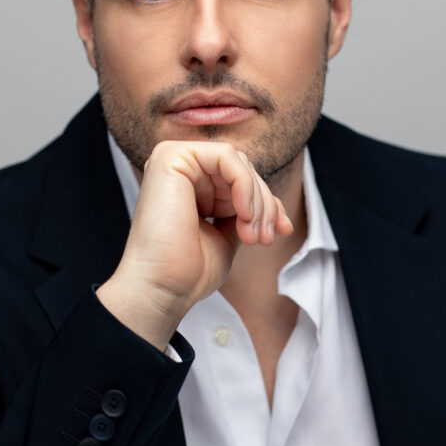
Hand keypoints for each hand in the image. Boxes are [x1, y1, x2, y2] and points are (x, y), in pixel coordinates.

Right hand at [97, 141, 292, 348]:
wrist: (164, 288)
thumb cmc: (190, 271)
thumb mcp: (228, 235)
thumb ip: (245, 214)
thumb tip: (277, 212)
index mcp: (191, 185)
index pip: (241, 180)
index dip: (267, 203)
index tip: (281, 230)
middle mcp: (180, 169)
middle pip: (242, 169)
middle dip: (264, 204)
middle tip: (264, 238)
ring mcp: (174, 160)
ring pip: (238, 162)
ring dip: (256, 200)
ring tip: (253, 235)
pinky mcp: (171, 157)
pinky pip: (226, 157)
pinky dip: (244, 184)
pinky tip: (242, 214)